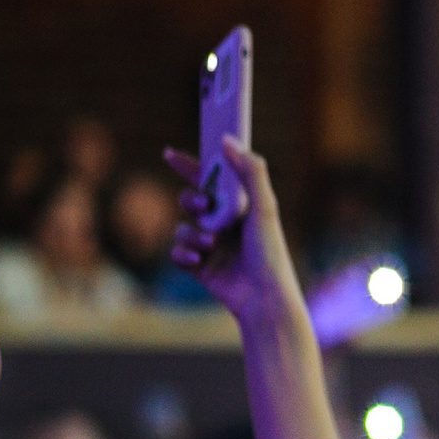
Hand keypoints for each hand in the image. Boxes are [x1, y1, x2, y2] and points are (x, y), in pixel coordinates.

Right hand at [166, 137, 302, 325]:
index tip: (169, 153)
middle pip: (191, 201)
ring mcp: (212, 246)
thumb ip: (250, 171)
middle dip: (190, 200)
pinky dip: (183, 254)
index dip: (190, 165)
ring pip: (182, 228)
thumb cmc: (269, 252)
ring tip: (210, 245)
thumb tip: (227, 140)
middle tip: (204, 207)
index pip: (212, 180)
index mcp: (242, 208)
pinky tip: (199, 261)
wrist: (264, 298)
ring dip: (190, 234)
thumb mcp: (264, 207)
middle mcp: (226, 225)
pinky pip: (177, 253)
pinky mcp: (201, 267)